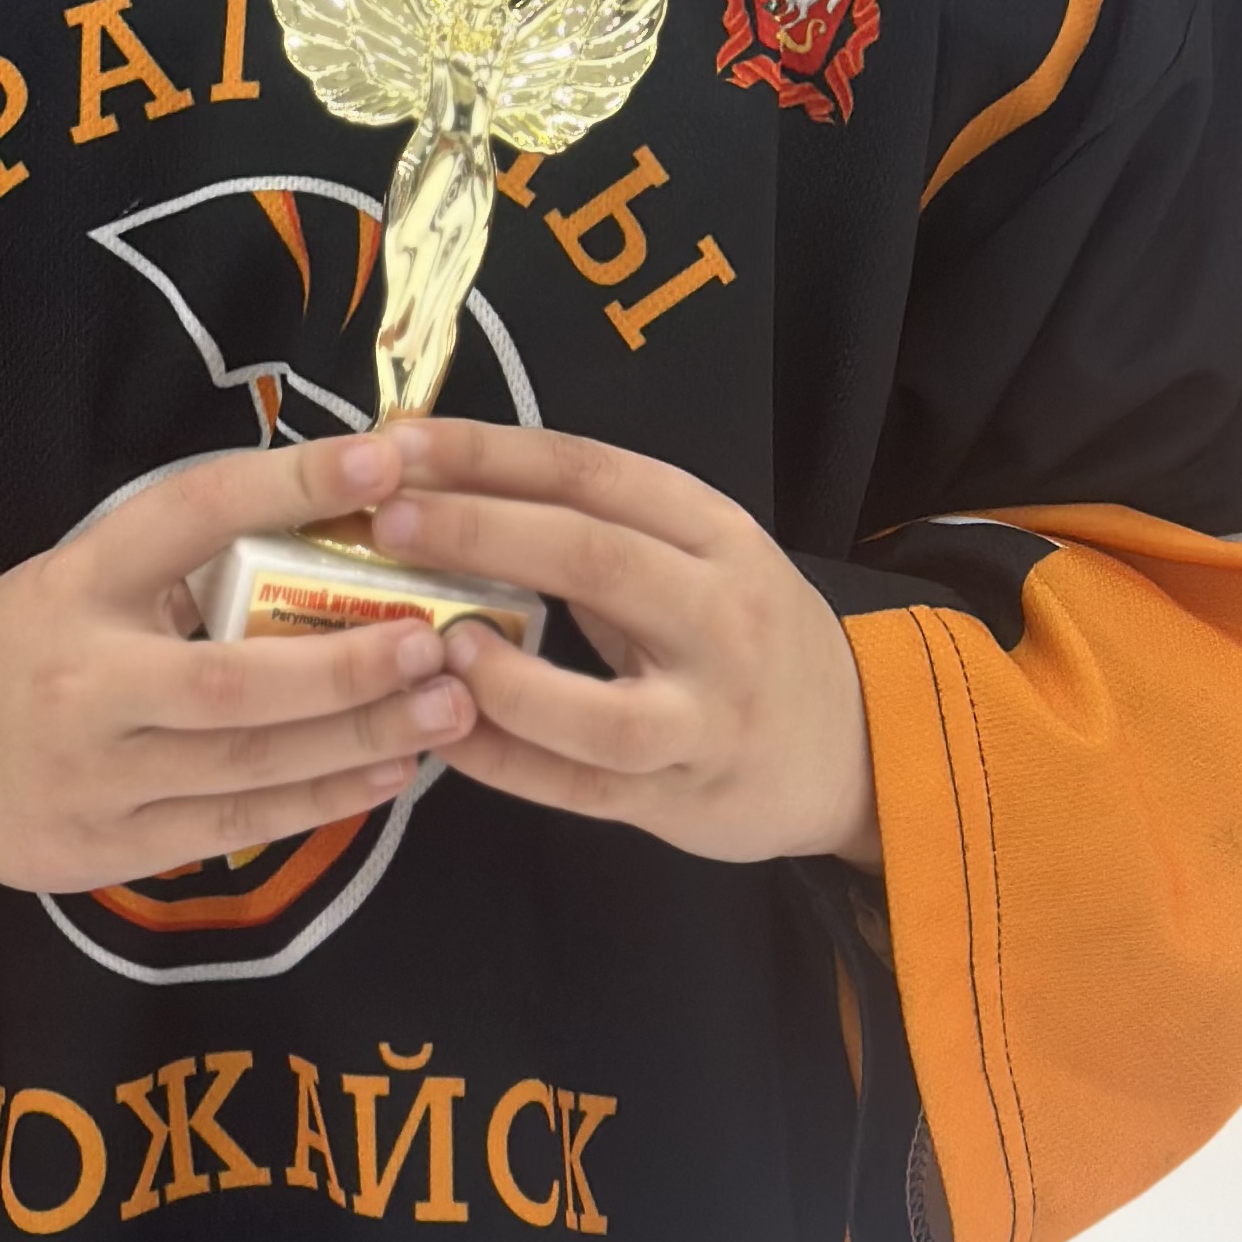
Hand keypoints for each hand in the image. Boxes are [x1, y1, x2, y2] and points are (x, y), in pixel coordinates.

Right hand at [0, 429, 474, 890]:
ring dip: (359, 740)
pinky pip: (236, 830)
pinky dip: (321, 802)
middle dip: (349, 666)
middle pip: (233, 681)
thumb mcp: (80, 574)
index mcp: (78, 583)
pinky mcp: (107, 851)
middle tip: (439, 641)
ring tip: (448, 709)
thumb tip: (335, 510)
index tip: (382, 457)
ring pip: (249, 768)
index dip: (288, 482)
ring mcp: (94, 779)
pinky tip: (389, 773)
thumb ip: (183, 557)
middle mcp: (84, 683)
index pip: (190, 514)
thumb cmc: (20, 648)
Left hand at [369, 421, 880, 868]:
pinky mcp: (681, 799)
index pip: (592, 472)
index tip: (401, 442)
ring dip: (506, 680)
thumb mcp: (698, 553)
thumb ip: (597, 523)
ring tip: (433, 646)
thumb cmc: (743, 630)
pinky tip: (443, 736)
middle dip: (480, 533)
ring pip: (603, 711)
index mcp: (715, 531)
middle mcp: (722, 616)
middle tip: (386, 519)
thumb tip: (444, 481)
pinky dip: (506, 764)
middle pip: (595, 560)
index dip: (489, 453)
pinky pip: (583, 790)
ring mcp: (707, 719)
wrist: (855, 745)